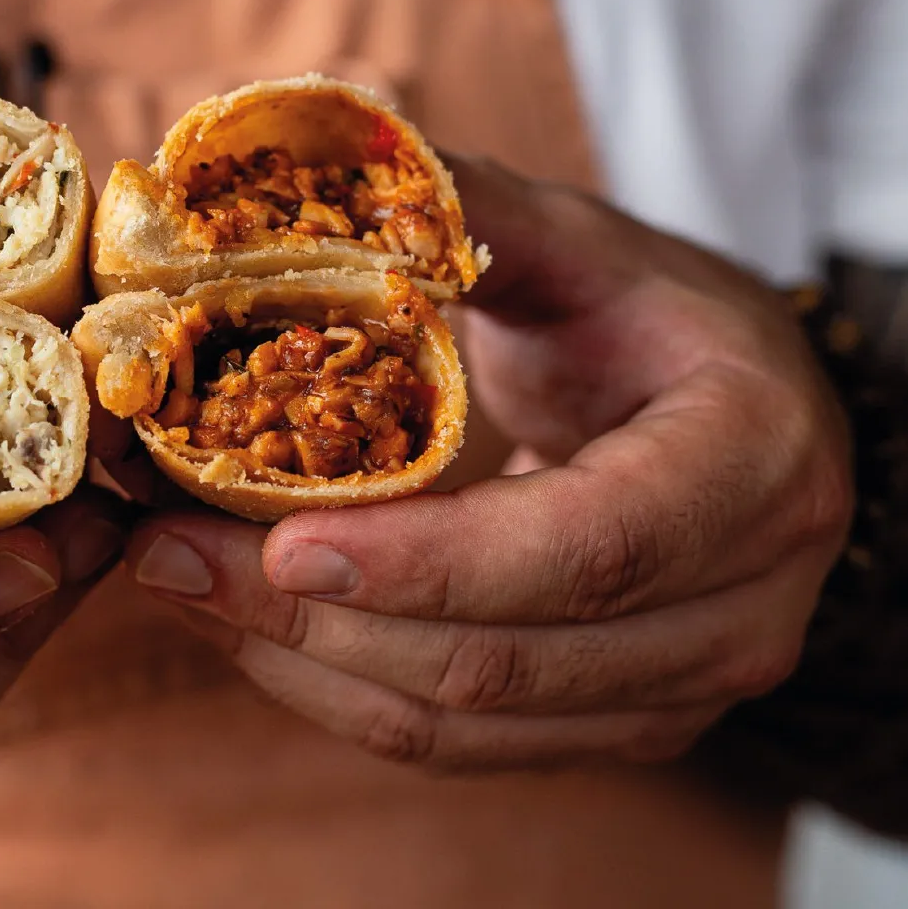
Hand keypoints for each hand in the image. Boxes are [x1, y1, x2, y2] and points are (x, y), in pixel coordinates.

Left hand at [124, 156, 852, 769]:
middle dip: (312, 616)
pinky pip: (455, 744)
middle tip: (166, 551)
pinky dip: (336, 688)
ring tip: (179, 578)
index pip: (586, 548)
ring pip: (461, 723)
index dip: (429, 561)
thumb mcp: (576, 246)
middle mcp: (740, 605)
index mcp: (749, 465)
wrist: (732, 413)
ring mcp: (681, 687)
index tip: (278, 538)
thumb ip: (462, 216)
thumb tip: (300, 173)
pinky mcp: (616, 724)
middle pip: (501, 659)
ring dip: (299, 661)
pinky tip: (247, 621)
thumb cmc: (648, 317)